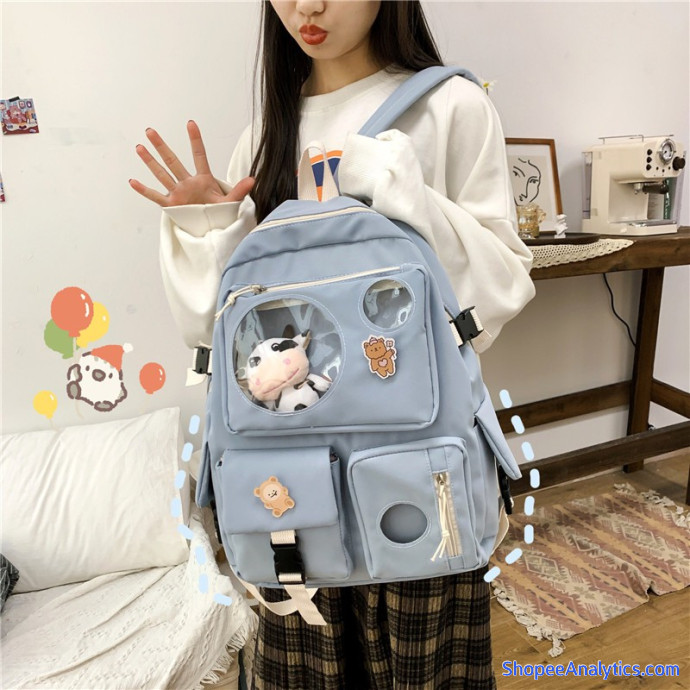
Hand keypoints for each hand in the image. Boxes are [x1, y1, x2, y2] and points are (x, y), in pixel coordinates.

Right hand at [129, 120, 254, 206]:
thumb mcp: (231, 202)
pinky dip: (145, 190)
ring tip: (140, 147)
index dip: (195, 141)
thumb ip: (240, 190)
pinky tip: (133, 181)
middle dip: (162, 147)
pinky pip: (156, 196)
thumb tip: (253, 179)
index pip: (199, 156)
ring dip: (151, 162)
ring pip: (162, 174)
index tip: (191, 123)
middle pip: (173, 161)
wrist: (213, 229)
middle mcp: (188, 183)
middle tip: (150, 131)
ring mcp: (179, 193)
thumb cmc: (220, 213)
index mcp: (204, 180)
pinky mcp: (173, 205)